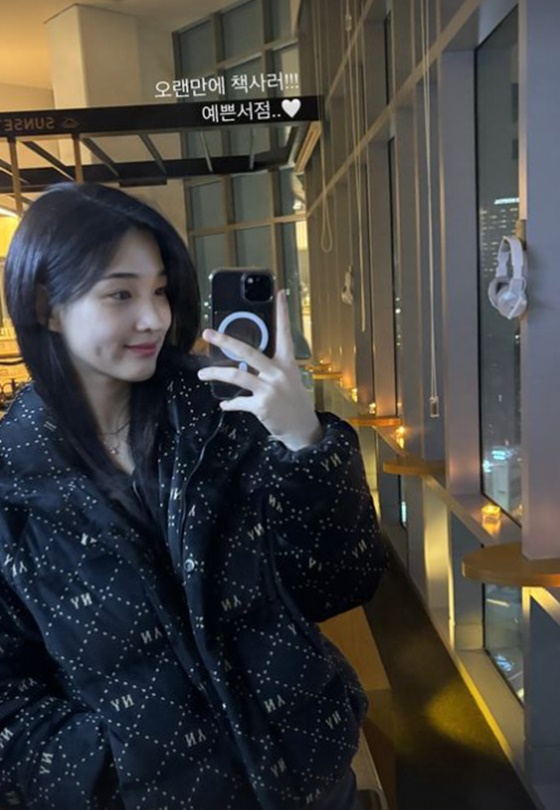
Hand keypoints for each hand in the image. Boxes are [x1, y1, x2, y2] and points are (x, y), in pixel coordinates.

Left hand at [198, 290, 321, 450]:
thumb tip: (246, 360)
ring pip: (236, 375)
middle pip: (248, 351)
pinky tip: (225, 404)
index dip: (282, 313)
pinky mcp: (261, 406)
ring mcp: (269, 389)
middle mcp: (278, 373)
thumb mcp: (289, 379)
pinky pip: (238, 401)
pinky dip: (229, 403)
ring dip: (215, 374)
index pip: (285, 333)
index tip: (279, 293)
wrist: (303, 429)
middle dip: (225, 340)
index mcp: (287, 363)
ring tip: (202, 374)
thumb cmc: (294, 402)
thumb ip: (271, 368)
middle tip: (208, 334)